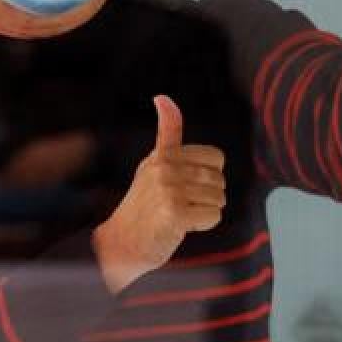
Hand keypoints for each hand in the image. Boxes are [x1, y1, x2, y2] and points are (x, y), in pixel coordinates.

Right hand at [92, 96, 226, 293]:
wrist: (122, 244)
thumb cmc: (144, 206)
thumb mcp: (153, 164)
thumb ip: (167, 133)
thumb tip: (162, 97)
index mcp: (163, 155)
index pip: (216, 157)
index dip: (209, 176)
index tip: (186, 185)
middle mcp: (164, 169)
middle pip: (219, 180)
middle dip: (208, 197)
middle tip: (182, 205)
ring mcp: (168, 190)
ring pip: (219, 199)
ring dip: (205, 212)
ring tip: (181, 215)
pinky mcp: (175, 213)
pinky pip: (213, 216)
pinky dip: (204, 225)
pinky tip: (183, 226)